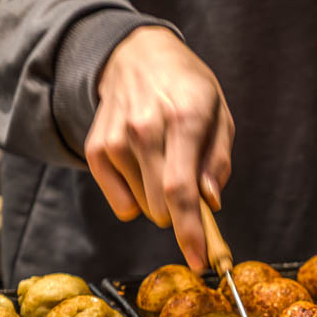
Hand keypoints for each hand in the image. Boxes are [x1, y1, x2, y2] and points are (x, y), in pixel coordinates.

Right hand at [85, 26, 234, 272]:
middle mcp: (144, 129)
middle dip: (183, 215)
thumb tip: (211, 202)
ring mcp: (116, 140)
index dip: (190, 232)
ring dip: (159, 200)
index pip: (181, 190)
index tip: (200, 261)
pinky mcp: (96, 149)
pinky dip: (137, 198)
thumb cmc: (187, 89)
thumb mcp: (220, 115)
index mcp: (183, 119)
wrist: (136, 54)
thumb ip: (219, 161)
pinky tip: (143, 167)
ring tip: (164, 161)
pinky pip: (122, 204)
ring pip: (144, 209)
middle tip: (191, 193)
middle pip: (161, 207)